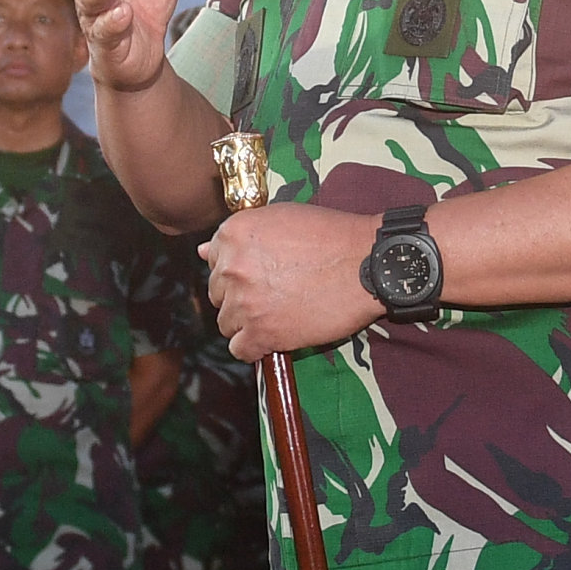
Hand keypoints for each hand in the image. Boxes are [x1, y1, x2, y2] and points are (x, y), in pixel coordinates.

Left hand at [204, 201, 385, 360]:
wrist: (367, 263)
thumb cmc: (331, 236)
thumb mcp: (282, 220)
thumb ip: (241, 237)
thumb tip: (203, 252)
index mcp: (234, 234)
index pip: (215, 261)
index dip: (238, 271)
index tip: (259, 275)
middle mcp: (232, 266)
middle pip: (218, 294)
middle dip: (241, 297)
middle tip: (273, 295)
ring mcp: (244, 302)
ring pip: (227, 323)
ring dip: (248, 323)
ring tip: (279, 315)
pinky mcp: (261, 333)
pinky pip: (240, 350)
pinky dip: (255, 348)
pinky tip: (274, 337)